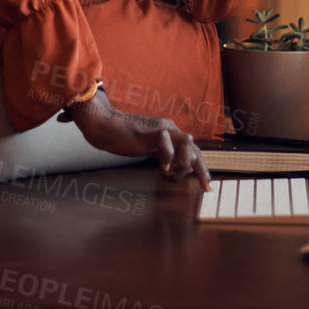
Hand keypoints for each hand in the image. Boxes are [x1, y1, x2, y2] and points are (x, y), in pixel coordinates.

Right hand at [61, 90, 211, 188]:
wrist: (103, 124)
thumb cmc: (120, 137)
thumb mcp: (146, 147)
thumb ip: (160, 153)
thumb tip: (171, 167)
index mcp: (169, 131)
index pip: (193, 149)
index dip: (201, 167)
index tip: (206, 184)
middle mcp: (169, 128)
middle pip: (195, 150)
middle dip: (198, 170)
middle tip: (201, 185)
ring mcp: (161, 129)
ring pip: (187, 149)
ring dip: (181, 166)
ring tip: (166, 172)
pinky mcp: (151, 133)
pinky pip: (168, 147)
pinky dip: (168, 160)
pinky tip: (159, 167)